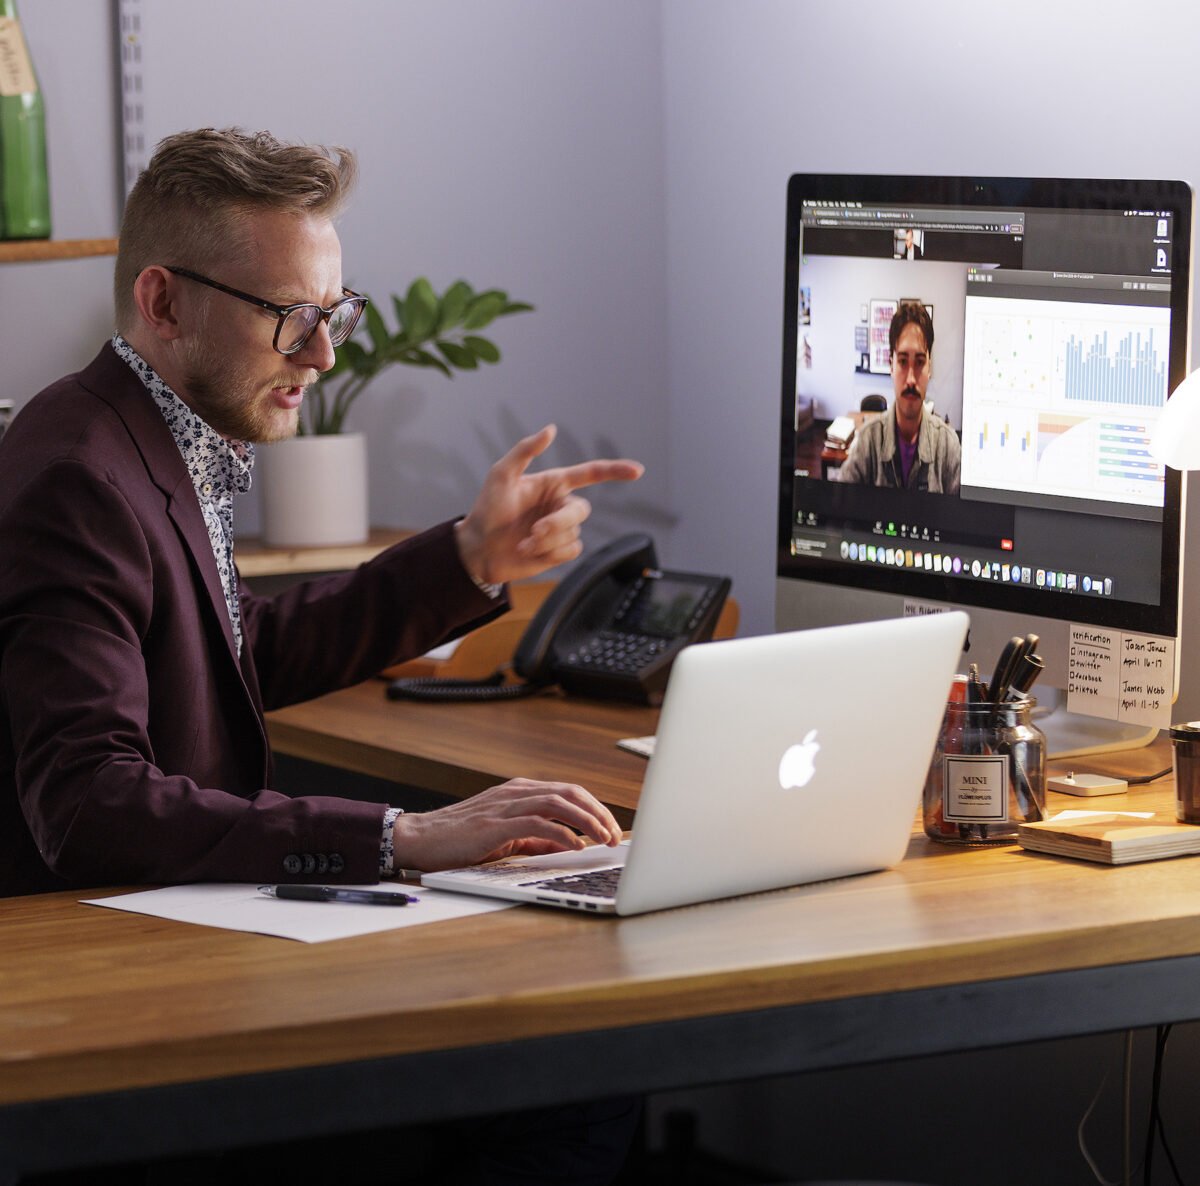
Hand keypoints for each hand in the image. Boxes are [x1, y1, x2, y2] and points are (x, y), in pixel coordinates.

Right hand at [391, 778, 623, 870]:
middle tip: (614, 834)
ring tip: (603, 839)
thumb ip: (537, 840)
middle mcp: (516, 792)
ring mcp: (506, 805)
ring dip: (586, 820)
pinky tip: (575, 845)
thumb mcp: (507, 837)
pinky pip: (536, 823)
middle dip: (598, 812)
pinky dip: (560, 833)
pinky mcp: (495, 824)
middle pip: (569, 792)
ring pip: (558, 802)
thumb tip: (569, 846)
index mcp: (521, 791)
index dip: (595, 807)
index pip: (568, 791)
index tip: (612, 827)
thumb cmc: (462, 839)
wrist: (421, 838)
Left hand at [455, 424, 642, 584]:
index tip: (637, 471)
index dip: (615, 471)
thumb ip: (525, 450)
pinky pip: (570, 551)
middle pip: (581, 511)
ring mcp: (561, 529)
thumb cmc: (487, 509)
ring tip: (523, 542)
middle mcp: (560, 505)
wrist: (478, 548)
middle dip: (558, 522)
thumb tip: (551, 429)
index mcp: (553, 483)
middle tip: (534, 530)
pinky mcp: (558, 551)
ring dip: (546, 540)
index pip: (590, 474)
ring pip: (573, 534)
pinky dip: (549, 553)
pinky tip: (530, 552)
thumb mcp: (501, 475)